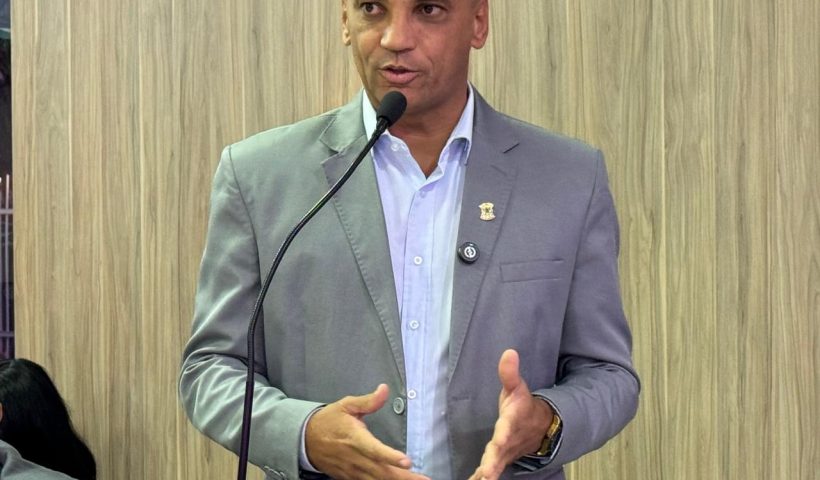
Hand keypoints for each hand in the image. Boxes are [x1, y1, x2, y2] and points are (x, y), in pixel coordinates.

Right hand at [305, 384, 430, 479]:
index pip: (375, 450)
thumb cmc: (328, 421)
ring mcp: (353, 471)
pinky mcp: (351, 478)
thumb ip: (368, 401)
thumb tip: (384, 389)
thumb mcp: (346, 405)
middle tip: (425, 479)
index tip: (408, 460)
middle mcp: (355, 459)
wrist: (305, 440)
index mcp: (355, 439)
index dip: (391, 457)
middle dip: (404, 477)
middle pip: (382, 471)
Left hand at [468, 349, 553, 479]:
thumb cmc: (523, 407)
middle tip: (486, 474)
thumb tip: (509, 352)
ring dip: (487, 474)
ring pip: (495, 465)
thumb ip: (510, 373)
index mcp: (512, 422)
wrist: (540, 428)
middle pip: (500, 452)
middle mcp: (508, 440)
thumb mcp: (517, 388)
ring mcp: (505, 453)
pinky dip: (483, 477)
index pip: (506, 429)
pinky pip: (490, 471)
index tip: (499, 443)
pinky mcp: (500, 460)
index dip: (503, 436)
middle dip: (493, 463)